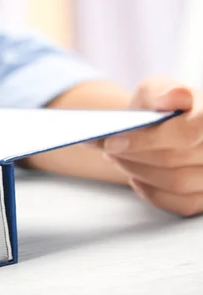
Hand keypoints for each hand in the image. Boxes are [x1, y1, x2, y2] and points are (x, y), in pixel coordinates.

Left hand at [99, 77, 202, 216]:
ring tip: (117, 159)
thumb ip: (161, 92)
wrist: (162, 127)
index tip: (111, 143)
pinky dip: (153, 192)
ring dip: (138, 172)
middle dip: (133, 156)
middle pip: (174, 160)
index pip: (186, 132)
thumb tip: (172, 97)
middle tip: (107, 150)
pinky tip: (135, 178)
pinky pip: (183, 204)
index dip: (146, 140)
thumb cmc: (160, 107)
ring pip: (177, 183)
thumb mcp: (155, 91)